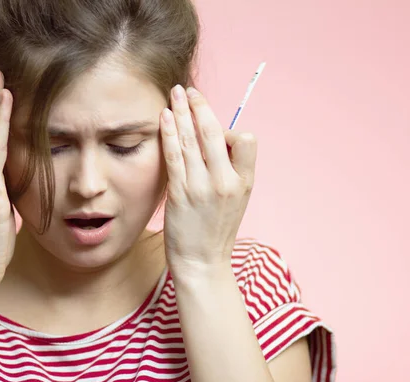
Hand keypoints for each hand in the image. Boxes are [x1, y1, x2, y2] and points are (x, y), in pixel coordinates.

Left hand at [160, 85, 256, 279]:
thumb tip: (215, 139)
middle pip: (214, 133)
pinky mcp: (180, 193)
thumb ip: (229, 170)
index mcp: (245, 182)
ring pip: (191, 139)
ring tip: (174, 93)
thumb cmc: (215, 230)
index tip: (214, 125)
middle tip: (188, 90)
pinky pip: (174, 155)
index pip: (246, 140)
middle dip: (200, 106)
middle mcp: (226, 182)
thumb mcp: (236, 200)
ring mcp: (202, 187)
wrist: (202, 263)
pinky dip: (168, 133)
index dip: (230, 129)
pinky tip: (163, 117)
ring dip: (181, 112)